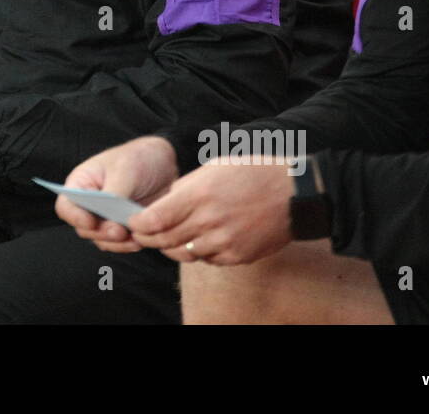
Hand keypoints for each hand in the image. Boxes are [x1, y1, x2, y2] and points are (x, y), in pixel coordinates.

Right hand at [56, 136, 179, 252]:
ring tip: (133, 236)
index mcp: (82, 184)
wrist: (163, 165)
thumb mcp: (124, 169)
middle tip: (118, 231)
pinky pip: (120, 244)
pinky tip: (140, 239)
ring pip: (102, 240)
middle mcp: (90, 204)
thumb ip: (114, 193)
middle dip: (101, 232)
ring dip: (116, 243)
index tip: (91, 222)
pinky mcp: (123, 228)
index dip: (74, 217)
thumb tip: (109, 215)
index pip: (66, 206)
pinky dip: (128, 245)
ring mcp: (106, 218)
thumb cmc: (137, 158)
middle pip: (84, 228)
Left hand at [127, 156, 296, 265]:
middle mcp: (209, 221)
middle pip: (165, 240)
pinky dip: (199, 253)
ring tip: (171, 236)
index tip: (133, 221)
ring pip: (184, 254)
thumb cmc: (252, 172)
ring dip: (173, 246)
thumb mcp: (212, 168)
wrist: (295, 192)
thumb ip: (185, 188)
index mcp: (199, 195)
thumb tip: (164, 204)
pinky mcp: (238, 256)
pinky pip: (207, 260)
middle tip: (144, 233)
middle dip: (149, 238)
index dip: (138, 224)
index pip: (155, 220)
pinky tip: (202, 240)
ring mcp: (224, 242)